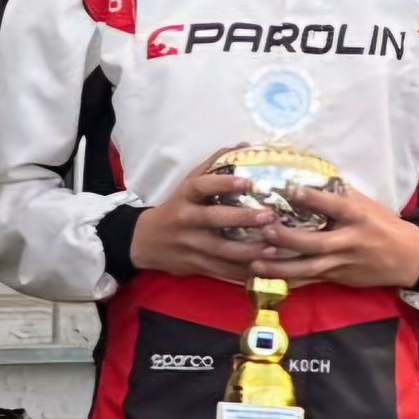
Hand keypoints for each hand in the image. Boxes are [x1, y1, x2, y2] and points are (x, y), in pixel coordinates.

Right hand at [128, 158, 274, 283]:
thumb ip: (214, 165)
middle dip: (243, 218)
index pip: (202, 186)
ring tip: (273, 247)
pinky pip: (222, 270)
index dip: (224, 183)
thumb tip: (245, 146)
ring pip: (221, 250)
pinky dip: (243, 272)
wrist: (144, 241)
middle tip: (270, 216)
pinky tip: (263, 269)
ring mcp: (191, 245)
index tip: (248, 182)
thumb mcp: (188, 184)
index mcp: (185, 196)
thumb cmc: (175, 208)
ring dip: (248, 250)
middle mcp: (186, 220)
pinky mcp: (196, 265)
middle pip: (214, 219)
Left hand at [255, 183, 418, 291]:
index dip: (310, 197)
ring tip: (255, 262)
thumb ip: (338, 193)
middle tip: (264, 229)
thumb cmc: (382, 224)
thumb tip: (307, 175)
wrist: (407, 257)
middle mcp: (348, 241)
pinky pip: (309, 281)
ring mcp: (341, 263)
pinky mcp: (337, 277)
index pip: (333, 205)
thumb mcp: (366, 204)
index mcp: (357, 217)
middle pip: (315, 242)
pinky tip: (266, 279)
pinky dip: (288, 281)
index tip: (287, 189)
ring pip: (308, 268)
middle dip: (288, 238)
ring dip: (280, 267)